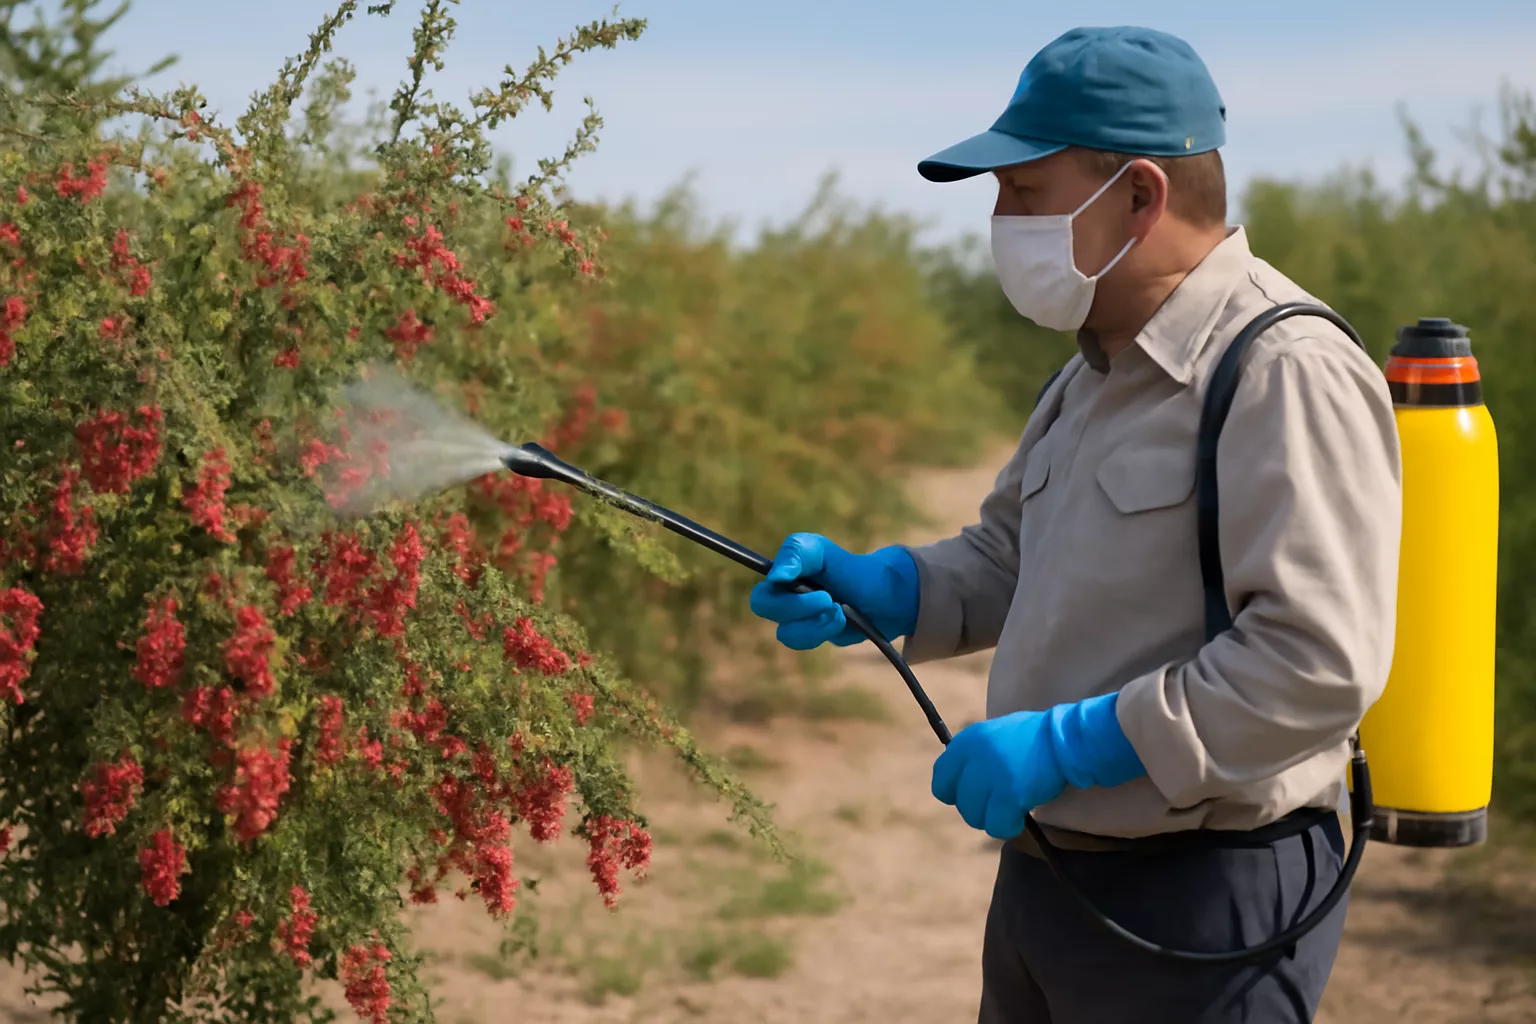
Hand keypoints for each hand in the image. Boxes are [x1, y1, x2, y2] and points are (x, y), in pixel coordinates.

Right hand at [749, 533, 919, 649]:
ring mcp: (796, 618)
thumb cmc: (853, 569)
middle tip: (827, 598)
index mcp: (784, 572)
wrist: (886, 597)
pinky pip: (804, 642)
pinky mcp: (811, 635)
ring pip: (785, 631)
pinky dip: (823, 631)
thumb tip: (776, 576)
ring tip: (840, 611)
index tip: (795, 583)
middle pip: (764, 608)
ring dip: (814, 622)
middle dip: (795, 606)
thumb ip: (797, 553)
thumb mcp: (825, 552)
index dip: (772, 591)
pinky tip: (841, 621)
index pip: (760, 585)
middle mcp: (784, 595)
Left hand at [931, 692, 1145, 839]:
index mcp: (968, 740)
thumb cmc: (1036, 737)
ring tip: (1012, 809)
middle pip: (961, 803)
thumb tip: (964, 782)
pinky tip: (1021, 817)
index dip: (955, 793)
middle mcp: (974, 757)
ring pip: (976, 817)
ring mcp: (991, 776)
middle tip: (999, 806)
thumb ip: (977, 756)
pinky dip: (1009, 827)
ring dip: (994, 820)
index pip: (941, 777)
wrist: (1066, 738)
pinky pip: (997, 826)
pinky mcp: (1009, 795)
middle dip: (979, 810)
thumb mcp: (996, 735)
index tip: (973, 796)